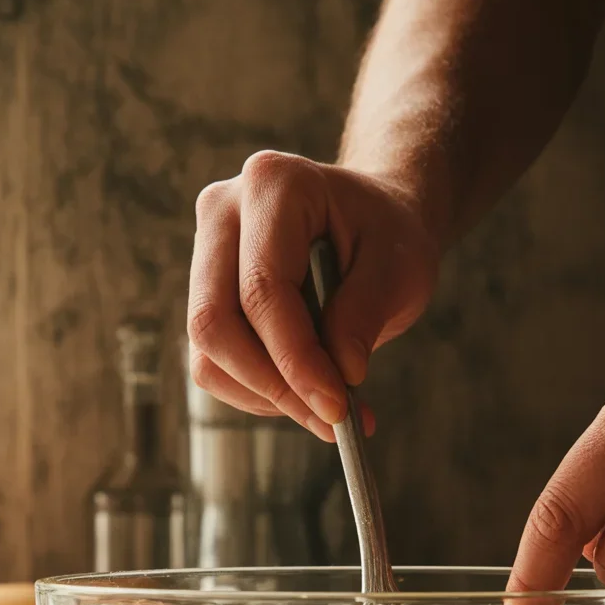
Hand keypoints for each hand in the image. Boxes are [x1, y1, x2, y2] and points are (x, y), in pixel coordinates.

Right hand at [187, 151, 438, 441]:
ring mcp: (204, 253)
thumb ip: (365, 314)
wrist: (372, 223)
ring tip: (328, 409)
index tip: (338, 408)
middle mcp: (222, 210)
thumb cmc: (388, 237)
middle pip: (215, 322)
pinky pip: (213, 365)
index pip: (263, 289)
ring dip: (267, 396)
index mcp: (274, 185)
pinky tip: (305, 392)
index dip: (296, 359)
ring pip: (208, 352)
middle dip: (273, 385)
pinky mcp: (204, 295)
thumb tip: (340, 375)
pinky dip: (258, 393)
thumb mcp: (400, 267)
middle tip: (330, 419)